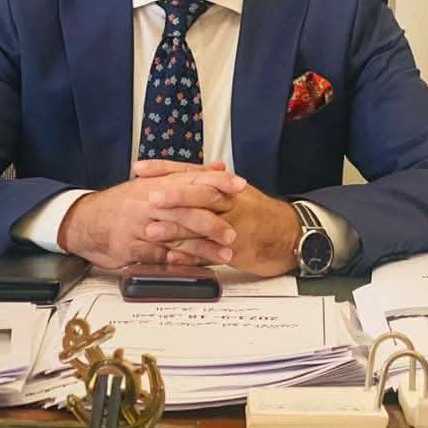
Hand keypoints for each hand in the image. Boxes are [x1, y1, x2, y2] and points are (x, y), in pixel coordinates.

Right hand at [58, 163, 245, 269]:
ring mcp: (139, 225)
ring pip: (175, 235)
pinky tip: (195, 266)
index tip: (240, 185)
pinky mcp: (130, 246)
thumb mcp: (154, 185)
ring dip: (202, 247)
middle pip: (185, 208)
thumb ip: (188, 177)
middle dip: (213, 222)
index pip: (192, 178)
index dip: (217, 181)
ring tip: (224, 254)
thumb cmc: (125, 204)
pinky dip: (178, 261)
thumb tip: (219, 167)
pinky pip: (158, 255)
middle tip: (234, 232)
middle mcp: (149, 201)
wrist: (86, 221)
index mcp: (157, 184)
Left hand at [146, 176, 299, 277]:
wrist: (288, 236)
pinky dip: (190, 256)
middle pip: (202, 193)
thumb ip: (210, 182)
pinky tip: (172, 258)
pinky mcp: (236, 249)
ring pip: (203, 224)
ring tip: (151, 232)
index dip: (165, 169)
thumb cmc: (257, 214)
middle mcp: (230, 201)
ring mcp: (234, 225)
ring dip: (176, 229)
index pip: (192, 171)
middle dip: (175, 195)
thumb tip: (183, 172)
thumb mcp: (235, 193)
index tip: (139, 168)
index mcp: (225, 185)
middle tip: (149, 198)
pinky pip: (210, 253)